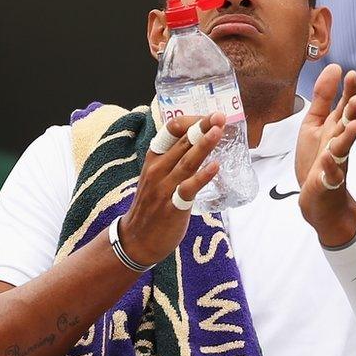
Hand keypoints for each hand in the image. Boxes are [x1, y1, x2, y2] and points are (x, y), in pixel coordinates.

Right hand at [119, 113, 224, 265]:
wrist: (136, 239)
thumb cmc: (151, 206)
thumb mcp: (156, 177)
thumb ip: (173, 161)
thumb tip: (197, 145)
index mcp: (154, 159)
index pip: (171, 132)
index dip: (190, 121)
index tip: (208, 116)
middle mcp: (157, 169)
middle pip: (181, 142)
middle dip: (202, 127)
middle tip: (219, 116)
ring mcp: (164, 187)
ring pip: (186, 161)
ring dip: (203, 145)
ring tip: (218, 131)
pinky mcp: (172, 206)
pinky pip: (188, 188)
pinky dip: (202, 176)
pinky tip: (215, 166)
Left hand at [296, 64, 355, 245]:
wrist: (318, 198)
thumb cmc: (316, 158)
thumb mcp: (314, 123)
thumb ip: (323, 97)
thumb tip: (335, 66)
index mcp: (336, 128)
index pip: (346, 106)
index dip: (349, 91)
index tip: (352, 74)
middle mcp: (339, 143)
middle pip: (349, 125)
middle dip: (354, 113)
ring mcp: (335, 162)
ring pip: (344, 148)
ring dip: (349, 137)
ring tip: (354, 125)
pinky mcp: (327, 182)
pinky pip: (331, 175)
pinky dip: (330, 168)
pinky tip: (328, 160)